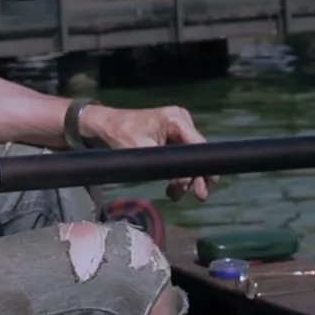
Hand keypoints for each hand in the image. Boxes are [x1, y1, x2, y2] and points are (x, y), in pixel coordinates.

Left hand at [81, 103, 213, 201]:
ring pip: (188, 158)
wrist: (106, 126)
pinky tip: (172, 189)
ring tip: (176, 195)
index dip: (204, 165)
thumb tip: (186, 180)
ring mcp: (177, 128)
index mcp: (176, 118)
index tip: (208, 184)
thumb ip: (166, 164)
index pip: (198, 144)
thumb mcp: (142, 150)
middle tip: (200, 196)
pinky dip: (176, 172)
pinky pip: (179, 157)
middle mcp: (181, 120)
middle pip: (195, 152)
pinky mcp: (171, 136)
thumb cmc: (121, 133)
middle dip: (195, 176)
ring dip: (184, 178)